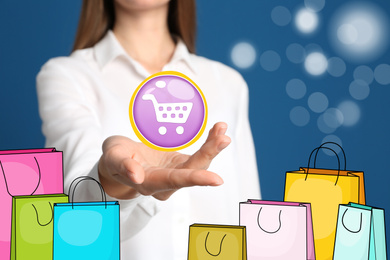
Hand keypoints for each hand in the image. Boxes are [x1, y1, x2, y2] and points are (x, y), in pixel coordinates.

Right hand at [98, 122, 230, 199]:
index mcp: (150, 183)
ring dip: (212, 146)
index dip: (196, 179)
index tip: (216, 180)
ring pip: (199, 162)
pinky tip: (218, 130)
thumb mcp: (113, 158)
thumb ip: (123, 165)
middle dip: (209, 154)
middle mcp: (167, 182)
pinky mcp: (181, 164)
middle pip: (193, 170)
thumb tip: (136, 176)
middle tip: (223, 138)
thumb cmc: (115, 159)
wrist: (121, 160)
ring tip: (222, 128)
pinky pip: (199, 154)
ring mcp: (177, 173)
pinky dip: (209, 142)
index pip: (175, 180)